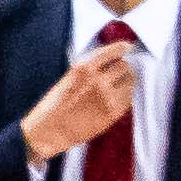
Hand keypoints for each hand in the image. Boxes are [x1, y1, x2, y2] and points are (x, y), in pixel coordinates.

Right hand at [21, 33, 145, 160]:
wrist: (50, 132)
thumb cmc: (55, 105)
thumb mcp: (69, 78)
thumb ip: (89, 68)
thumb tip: (111, 58)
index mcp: (83, 68)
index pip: (113, 51)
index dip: (122, 49)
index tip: (126, 48)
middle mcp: (98, 80)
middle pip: (125, 66)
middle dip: (122, 69)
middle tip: (117, 74)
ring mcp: (107, 96)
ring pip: (130, 81)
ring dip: (125, 82)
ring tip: (116, 88)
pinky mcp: (114, 112)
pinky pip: (129, 98)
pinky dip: (125, 96)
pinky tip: (115, 99)